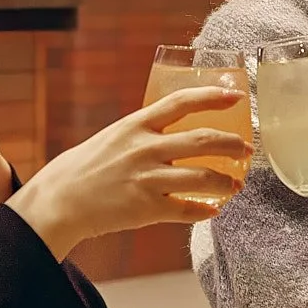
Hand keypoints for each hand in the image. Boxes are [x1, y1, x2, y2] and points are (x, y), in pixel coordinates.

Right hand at [7, 87, 250, 259]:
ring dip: (225, 182)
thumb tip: (176, 131)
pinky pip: (186, 211)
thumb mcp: (114, 137)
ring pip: (202, 179)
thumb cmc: (86, 167)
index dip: (212, 97)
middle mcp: (144, 149)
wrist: (60, 200)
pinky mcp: (146, 209)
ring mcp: (146, 180)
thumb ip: (144, 133)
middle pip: (202, 141)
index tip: (235, 96)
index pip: (181, 102)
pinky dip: (204, 212)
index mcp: (136, 125)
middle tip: (247, 150)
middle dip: (232, 145)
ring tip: (236, 184)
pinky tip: (213, 211)